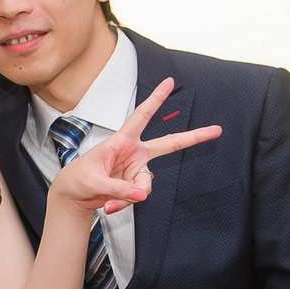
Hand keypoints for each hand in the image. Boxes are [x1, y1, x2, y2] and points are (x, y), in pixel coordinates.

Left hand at [52, 77, 221, 216]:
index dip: (156, 99)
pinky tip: (109, 206)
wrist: (73, 196)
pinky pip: (138, 196)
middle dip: (193, 137)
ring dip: (128, 196)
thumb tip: (142, 194)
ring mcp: (136, 169)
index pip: (141, 117)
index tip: (168, 82)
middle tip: (216, 130)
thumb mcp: (94, 181)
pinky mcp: (135, 184)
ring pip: (146, 185)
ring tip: (108, 200)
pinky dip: (123, 203)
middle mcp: (134, 153)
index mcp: (121, 141)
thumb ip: (119, 188)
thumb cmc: (78, 180)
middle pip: (169, 144)